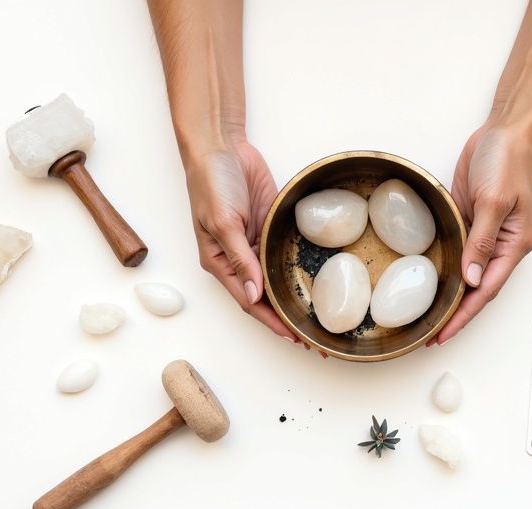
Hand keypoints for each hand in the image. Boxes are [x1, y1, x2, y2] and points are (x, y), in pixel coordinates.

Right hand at [184, 139, 297, 343]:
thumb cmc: (211, 182)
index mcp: (220, 263)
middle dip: (288, 319)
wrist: (220, 145)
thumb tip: (256, 294)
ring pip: (276, 279)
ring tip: (320, 318)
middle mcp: (238, 259)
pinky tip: (316, 281)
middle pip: (266, 297)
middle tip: (316, 339)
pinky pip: (283, 252)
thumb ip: (240, 258)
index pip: (250, 302)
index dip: (273, 322)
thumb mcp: (223, 222)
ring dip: (294, 298)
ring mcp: (255, 243)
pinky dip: (296, 268)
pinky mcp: (269, 227)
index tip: (295, 338)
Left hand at [431, 123, 531, 344]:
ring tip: (425, 317)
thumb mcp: (494, 201)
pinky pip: (456, 251)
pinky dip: (444, 268)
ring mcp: (484, 233)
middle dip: (455, 314)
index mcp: (513, 245)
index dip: (464, 316)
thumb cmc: (508, 161)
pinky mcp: (469, 220)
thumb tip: (470, 278)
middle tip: (428, 336)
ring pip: (465, 273)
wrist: (506, 131)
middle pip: (476, 289)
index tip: (443, 335)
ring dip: (448, 294)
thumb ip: (480, 240)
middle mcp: (499, 245)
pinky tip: (427, 280)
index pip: (486, 290)